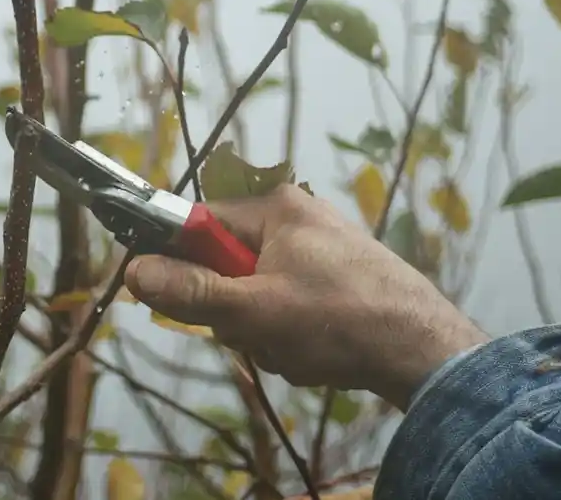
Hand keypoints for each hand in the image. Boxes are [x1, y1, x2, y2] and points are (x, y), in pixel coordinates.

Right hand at [124, 184, 486, 409]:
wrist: (426, 351)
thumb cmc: (335, 320)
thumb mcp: (251, 311)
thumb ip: (190, 292)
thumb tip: (134, 271)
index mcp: (275, 208)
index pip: (199, 223)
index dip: (181, 262)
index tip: (176, 297)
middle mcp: (298, 218)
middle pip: (228, 263)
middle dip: (234, 309)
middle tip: (256, 333)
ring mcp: (321, 251)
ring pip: (257, 292)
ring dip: (262, 330)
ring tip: (293, 348)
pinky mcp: (339, 280)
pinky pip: (288, 305)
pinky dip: (291, 335)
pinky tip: (314, 353)